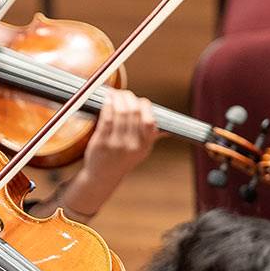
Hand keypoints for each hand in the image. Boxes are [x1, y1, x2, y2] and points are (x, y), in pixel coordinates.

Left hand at [69, 89, 158, 215]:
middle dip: (129, 97)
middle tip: (123, 93)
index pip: (150, 119)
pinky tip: (106, 100)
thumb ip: (151, 137)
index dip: (144, 105)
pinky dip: (107, 105)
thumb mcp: (140, 151)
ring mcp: (117, 144)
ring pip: (120, 112)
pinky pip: (106, 117)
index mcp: (145, 145)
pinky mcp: (102, 142)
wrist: (103, 177)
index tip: (138, 100)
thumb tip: (167, 128)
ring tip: (114, 93)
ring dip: (117, 98)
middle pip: (134, 111)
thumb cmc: (122, 160)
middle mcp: (132, 145)